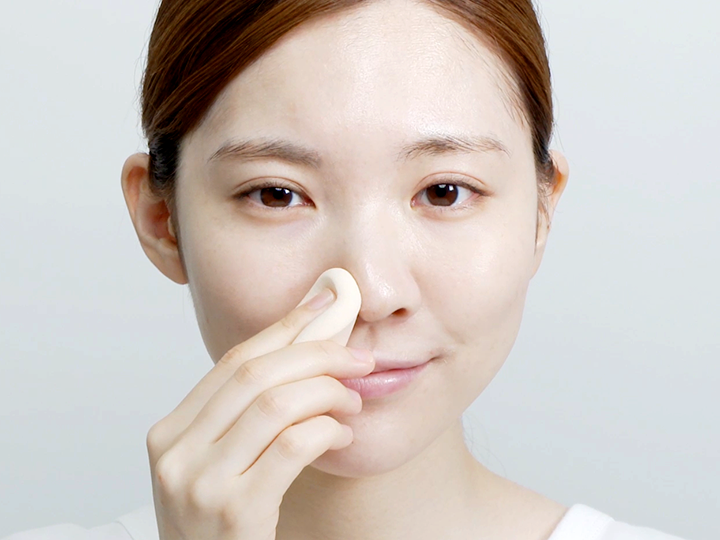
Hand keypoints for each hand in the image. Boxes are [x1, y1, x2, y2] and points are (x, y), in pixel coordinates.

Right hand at [145, 288, 373, 539]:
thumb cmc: (221, 527)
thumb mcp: (217, 464)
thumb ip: (244, 414)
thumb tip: (300, 346)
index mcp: (170, 432)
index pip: (233, 361)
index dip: (285, 328)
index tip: (324, 307)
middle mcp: (176, 453)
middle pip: (256, 374)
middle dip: (317, 354)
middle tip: (357, 358)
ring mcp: (201, 483)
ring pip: (277, 404)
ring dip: (328, 393)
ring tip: (352, 401)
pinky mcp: (235, 512)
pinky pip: (293, 446)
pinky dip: (327, 430)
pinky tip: (341, 436)